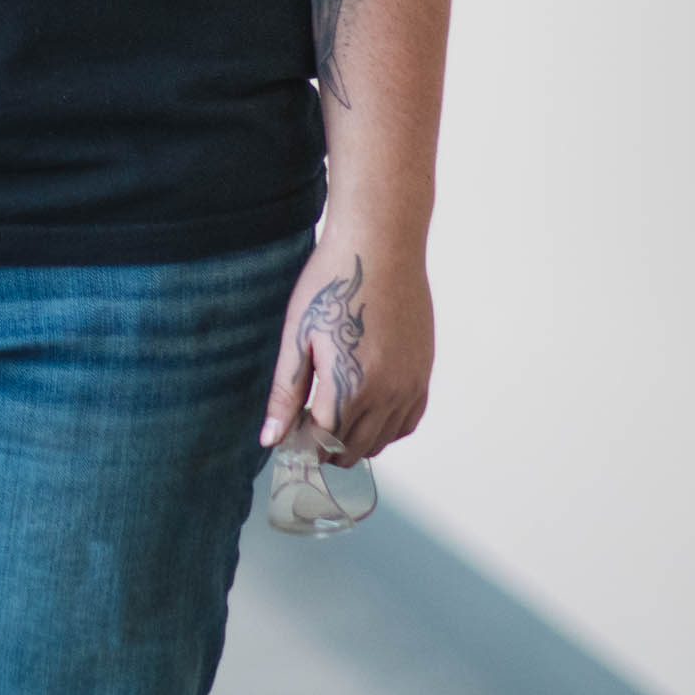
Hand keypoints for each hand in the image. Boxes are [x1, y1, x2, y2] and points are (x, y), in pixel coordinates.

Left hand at [260, 228, 433, 458]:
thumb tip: (271, 438)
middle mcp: (385, 395)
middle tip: (307, 427)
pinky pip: (408, 422)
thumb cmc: (331, 284)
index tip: (290, 434)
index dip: (303, 443)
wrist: (379, 247)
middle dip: (327, 446)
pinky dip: (387, 429)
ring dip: (356, 440)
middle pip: (354, 447)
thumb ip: (286, 393)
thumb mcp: (297, 337)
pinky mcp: (423, 374)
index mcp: (348, 388)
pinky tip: (368, 413)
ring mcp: (409, 386)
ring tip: (334, 419)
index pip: (323, 441)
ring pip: (382, 440)